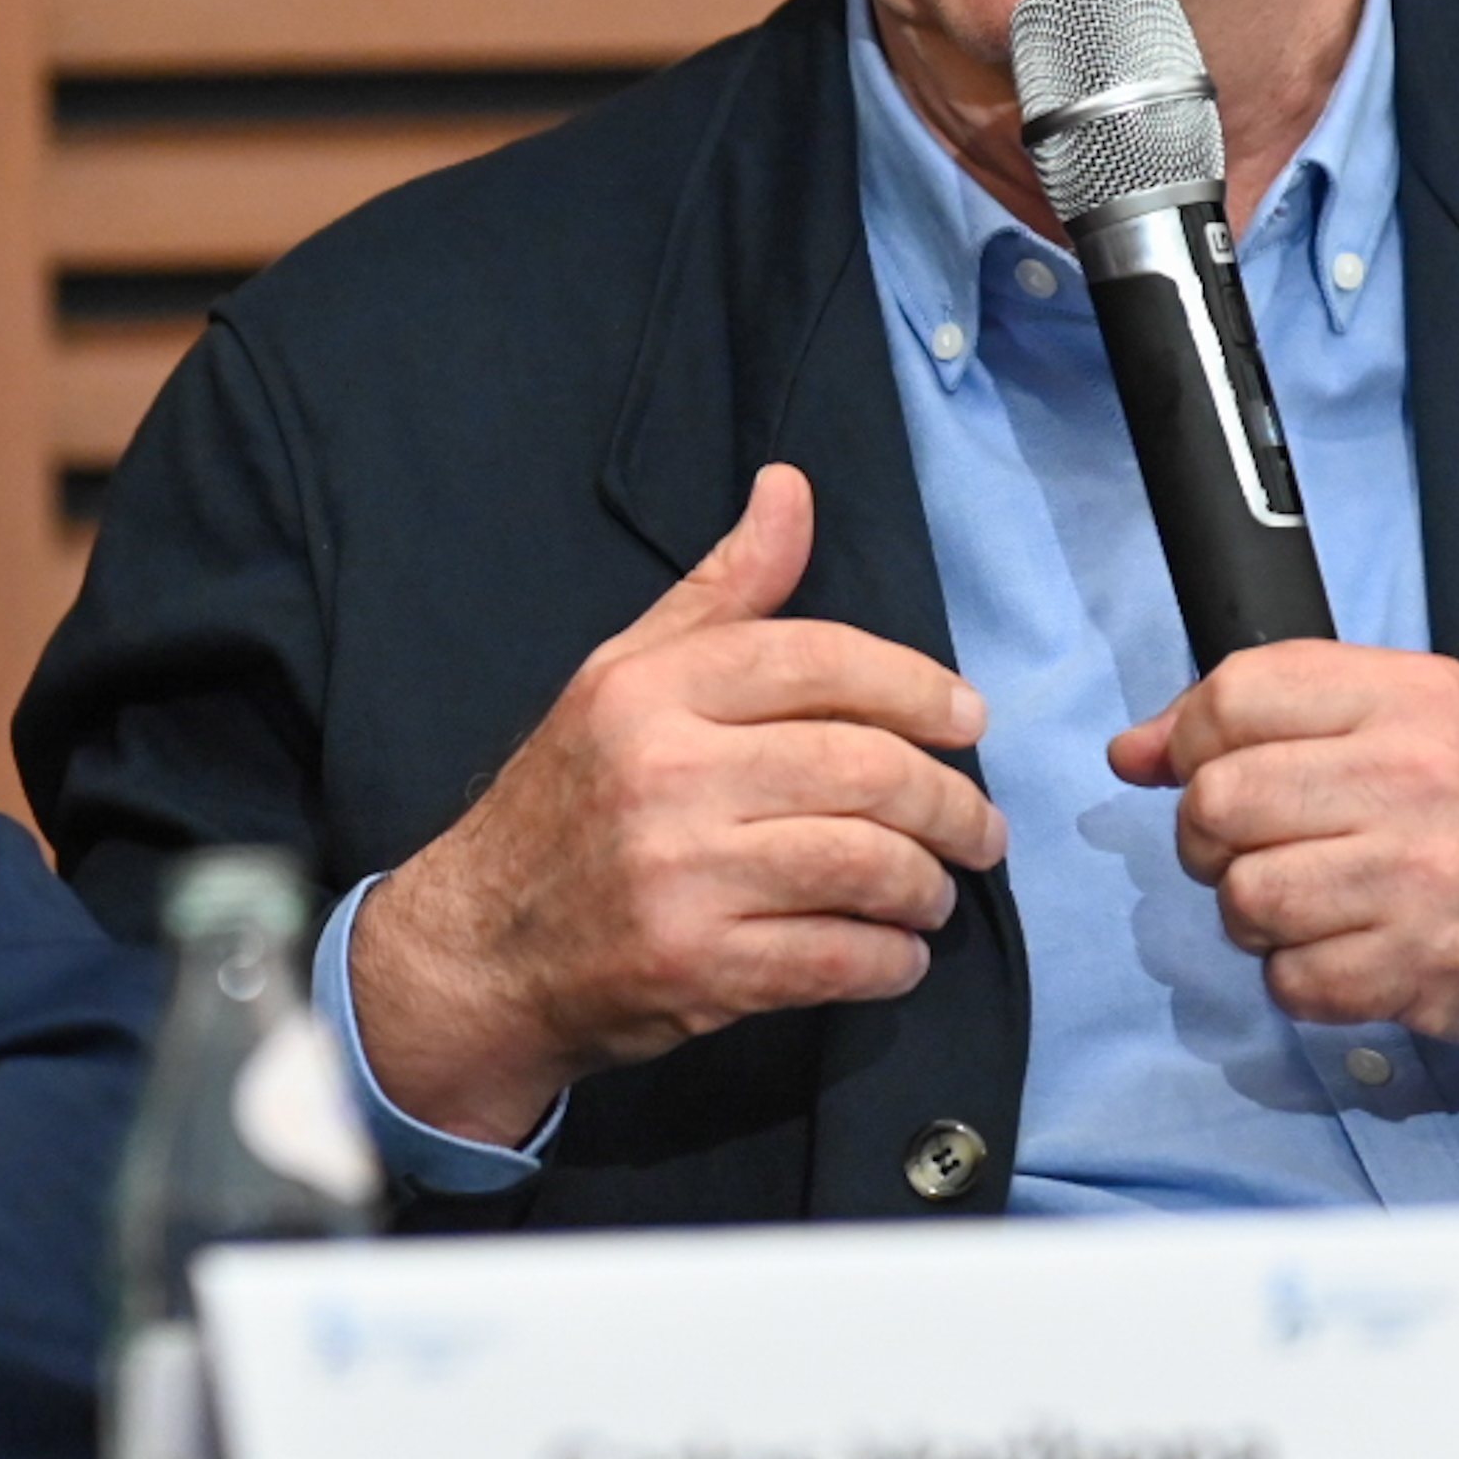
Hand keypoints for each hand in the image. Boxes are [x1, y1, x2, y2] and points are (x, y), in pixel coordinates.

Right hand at [350, 463, 1008, 1145]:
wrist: (480, 949)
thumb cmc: (567, 802)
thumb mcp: (624, 676)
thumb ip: (723, 591)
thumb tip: (790, 489)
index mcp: (648, 690)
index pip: (816, 658)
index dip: (914, 685)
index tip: (967, 717)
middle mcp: (662, 773)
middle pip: (861, 767)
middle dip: (949, 801)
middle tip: (979, 826)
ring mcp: (678, 876)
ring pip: (862, 863)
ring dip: (928, 884)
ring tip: (936, 889)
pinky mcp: (696, 969)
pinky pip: (837, 958)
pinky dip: (891, 959)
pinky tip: (896, 953)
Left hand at [1106, 642, 1458, 1087]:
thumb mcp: (1409, 719)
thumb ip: (1272, 714)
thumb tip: (1133, 751)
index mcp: (1408, 696)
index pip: (1233, 696)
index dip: (1187, 739)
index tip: (1193, 767)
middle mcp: (1414, 776)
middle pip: (1218, 802)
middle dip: (1210, 838)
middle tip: (1255, 847)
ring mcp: (1419, 877)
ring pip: (1242, 897)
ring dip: (1253, 915)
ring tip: (1308, 904)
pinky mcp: (1420, 967)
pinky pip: (1290, 981)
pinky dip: (1301, 979)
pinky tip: (1347, 952)